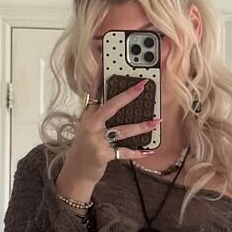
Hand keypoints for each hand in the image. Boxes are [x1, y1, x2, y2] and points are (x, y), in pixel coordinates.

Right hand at [57, 82, 162, 198]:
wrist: (76, 171)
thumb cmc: (86, 146)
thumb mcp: (89, 127)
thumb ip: (101, 113)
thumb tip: (121, 100)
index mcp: (89, 114)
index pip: (95, 91)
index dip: (101, 75)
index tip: (108, 60)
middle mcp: (91, 124)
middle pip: (111, 106)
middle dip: (127, 95)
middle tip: (142, 86)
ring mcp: (96, 139)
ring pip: (122, 129)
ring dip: (141, 126)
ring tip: (155, 121)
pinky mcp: (102, 154)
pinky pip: (124, 152)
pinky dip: (137, 152)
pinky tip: (148, 151)